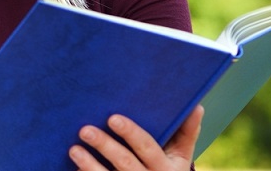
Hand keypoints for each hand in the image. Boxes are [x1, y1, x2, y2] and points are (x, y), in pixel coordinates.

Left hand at [69, 105, 203, 170]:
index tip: (112, 118)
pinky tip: (75, 168)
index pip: (148, 148)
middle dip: (105, 145)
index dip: (131, 133)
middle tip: (85, 130)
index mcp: (167, 167)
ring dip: (90, 164)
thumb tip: (197, 106)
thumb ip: (187, 132)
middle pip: (125, 162)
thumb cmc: (169, 167)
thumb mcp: (181, 155)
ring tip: (74, 150)